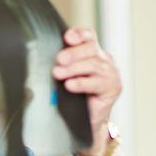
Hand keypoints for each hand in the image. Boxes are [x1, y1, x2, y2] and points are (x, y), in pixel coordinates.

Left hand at [51, 28, 120, 151]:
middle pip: (91, 49)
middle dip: (73, 54)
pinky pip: (98, 83)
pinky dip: (82, 83)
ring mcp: (111, 73)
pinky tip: (70, 85)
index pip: (89, 37)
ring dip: (73, 69)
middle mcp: (105, 60)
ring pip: (93, 66)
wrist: (85, 121)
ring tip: (58, 73)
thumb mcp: (66, 76)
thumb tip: (41, 58)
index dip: (79, 34)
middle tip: (58, 60)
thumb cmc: (74, 96)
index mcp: (94, 52)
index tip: (67, 37)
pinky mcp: (114, 88)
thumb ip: (61, 64)